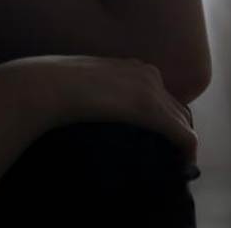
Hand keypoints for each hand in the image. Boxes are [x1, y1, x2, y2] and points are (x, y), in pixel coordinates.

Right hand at [0, 54, 198, 164]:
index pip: (162, 94)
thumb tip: (93, 110)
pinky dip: (187, 150)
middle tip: (170, 156)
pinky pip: (182, 134)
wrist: (42, 85)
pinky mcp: (149, 109)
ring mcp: (149, 89)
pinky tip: (183, 164)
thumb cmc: (49, 86)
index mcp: (130, 65)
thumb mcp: (79, 85)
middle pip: (178, 107)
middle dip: (178, 132)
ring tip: (175, 163)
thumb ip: (96, 93)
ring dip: (182, 143)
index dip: (166, 118)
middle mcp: (146, 73)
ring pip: (183, 121)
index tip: (159, 140)